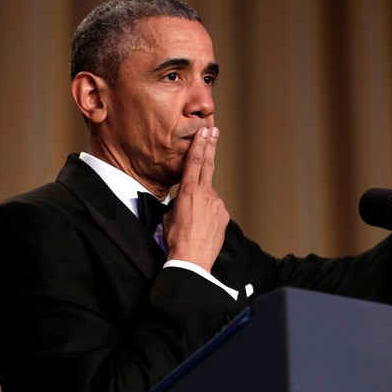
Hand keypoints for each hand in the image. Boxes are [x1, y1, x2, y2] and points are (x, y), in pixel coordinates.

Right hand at [162, 126, 229, 270]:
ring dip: (202, 200)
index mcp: (188, 192)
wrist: (192, 260)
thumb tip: (182, 202)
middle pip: (208, 165)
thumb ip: (177, 203)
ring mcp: (217, 205)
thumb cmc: (176, 240)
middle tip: (213, 131)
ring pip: (209, 195)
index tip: (204, 131)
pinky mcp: (224, 216)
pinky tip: (201, 226)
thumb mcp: (168, 217)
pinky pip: (215, 209)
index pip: (194, 162)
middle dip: (210, 146)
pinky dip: (208, 213)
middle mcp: (206, 195)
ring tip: (193, 219)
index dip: (199, 144)